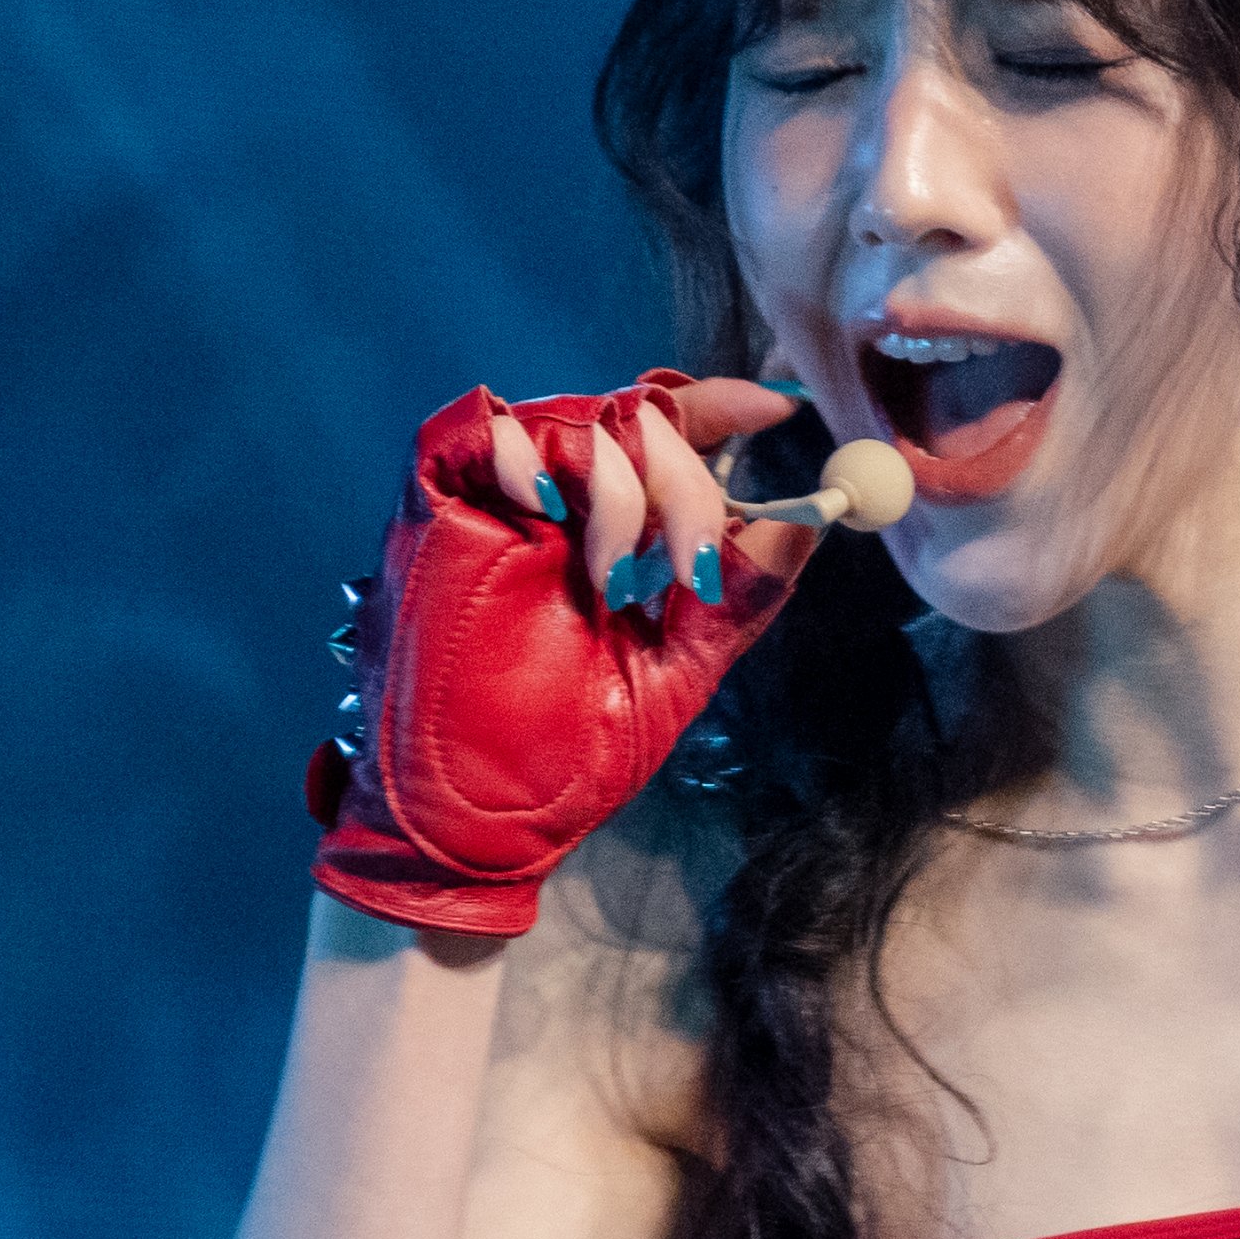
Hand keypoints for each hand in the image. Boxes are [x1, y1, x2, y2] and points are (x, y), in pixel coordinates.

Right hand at [307, 372, 818, 936]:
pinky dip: (524, 449)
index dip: (720, 409)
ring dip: (617, 482)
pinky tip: (549, 508)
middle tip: (694, 561)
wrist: (477, 829)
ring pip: (569, 417)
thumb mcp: (674, 675)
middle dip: (682, 476)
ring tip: (617, 577)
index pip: (666, 440)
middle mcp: (555, 511)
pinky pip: (474, 429)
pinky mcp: (431, 512)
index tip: (778, 411)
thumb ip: (736, 602)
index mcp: (609, 540)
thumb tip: (808, 528)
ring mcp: (493, 507)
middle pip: (630, 418)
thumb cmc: (562, 763)